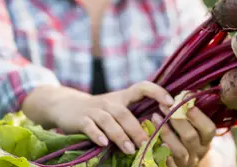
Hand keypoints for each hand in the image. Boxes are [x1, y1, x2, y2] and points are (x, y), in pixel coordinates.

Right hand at [46, 81, 174, 154]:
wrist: (66, 106)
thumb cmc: (100, 112)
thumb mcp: (117, 108)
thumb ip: (134, 116)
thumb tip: (161, 133)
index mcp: (122, 97)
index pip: (142, 87)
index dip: (157, 91)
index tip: (171, 102)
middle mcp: (110, 102)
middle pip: (125, 113)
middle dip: (137, 129)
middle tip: (148, 143)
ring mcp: (94, 110)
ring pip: (109, 121)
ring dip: (120, 136)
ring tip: (131, 149)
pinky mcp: (80, 119)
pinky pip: (90, 127)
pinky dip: (97, 135)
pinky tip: (104, 144)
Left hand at [151, 105, 216, 166]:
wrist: (186, 161)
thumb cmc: (188, 136)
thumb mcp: (196, 126)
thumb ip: (193, 111)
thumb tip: (188, 91)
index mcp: (206, 140)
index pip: (208, 129)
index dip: (197, 116)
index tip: (183, 101)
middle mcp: (198, 152)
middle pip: (191, 138)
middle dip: (177, 120)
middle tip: (163, 106)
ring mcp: (186, 162)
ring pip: (179, 151)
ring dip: (166, 133)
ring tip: (154, 117)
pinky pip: (167, 164)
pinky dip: (160, 152)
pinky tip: (150, 140)